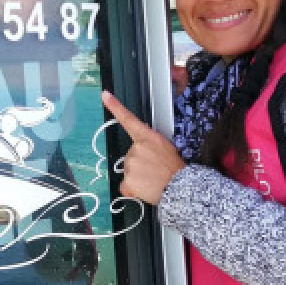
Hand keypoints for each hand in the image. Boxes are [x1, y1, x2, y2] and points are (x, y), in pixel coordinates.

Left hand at [101, 90, 185, 205]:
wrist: (180, 187)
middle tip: (154, 170)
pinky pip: (126, 185)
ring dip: (138, 176)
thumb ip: (149, 148)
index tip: (105, 95)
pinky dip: (133, 189)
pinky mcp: (127, 180)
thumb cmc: (175, 169)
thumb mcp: (166, 149)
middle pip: (130, 155)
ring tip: (153, 180)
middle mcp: (136, 148)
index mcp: (148, 138)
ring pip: (129, 171)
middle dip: (139, 163)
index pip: (128, 119)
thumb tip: (144, 157)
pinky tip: (145, 188)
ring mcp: (130, 164)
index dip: (115, 106)